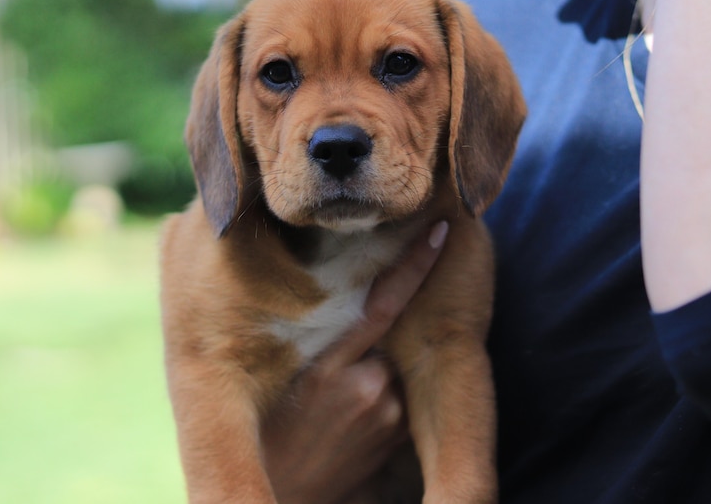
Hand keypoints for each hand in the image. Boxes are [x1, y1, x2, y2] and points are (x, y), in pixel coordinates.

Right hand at [262, 222, 448, 503]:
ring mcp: (388, 412)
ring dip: (385, 360)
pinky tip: (359, 404)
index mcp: (327, 365)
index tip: (440, 233)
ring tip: (346, 389)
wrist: (286, 493)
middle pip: (393, 330)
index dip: (415, 264)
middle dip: (398, 315)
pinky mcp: (397, 432)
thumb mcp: (281, 373)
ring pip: (398, 362)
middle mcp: (367, 385)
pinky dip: (390, 385)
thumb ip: (314, 334)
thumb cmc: (270, 426)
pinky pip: (401, 392)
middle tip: (404, 285)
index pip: (381, 303)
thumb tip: (347, 292)